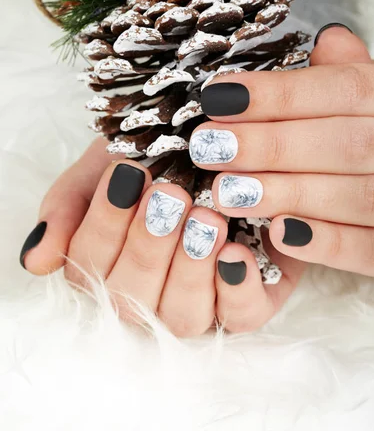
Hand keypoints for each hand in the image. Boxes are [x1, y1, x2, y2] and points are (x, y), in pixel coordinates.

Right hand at [21, 140, 302, 334]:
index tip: (129, 173)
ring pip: (182, 317)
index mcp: (106, 263)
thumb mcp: (107, 164)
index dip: (106, 224)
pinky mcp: (246, 298)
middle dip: (148, 245)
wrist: (221, 144)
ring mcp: (196, 300)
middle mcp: (146, 292)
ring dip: (190, 268)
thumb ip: (68, 206)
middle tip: (171, 194)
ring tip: (207, 219)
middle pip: (131, 299)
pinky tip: (236, 253)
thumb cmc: (159, 154)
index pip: (89, 265)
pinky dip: (236, 290)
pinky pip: (239, 317)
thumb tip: (37, 261)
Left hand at [191, 25, 373, 283]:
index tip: (218, 97)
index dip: (279, 94)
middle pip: (346, 143)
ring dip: (286, 194)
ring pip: (357, 197)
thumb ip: (351, 75)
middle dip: (270, 145)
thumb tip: (329, 39)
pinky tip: (276, 234)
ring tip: (225, 191)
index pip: (346, 89)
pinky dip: (328, 244)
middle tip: (209, 147)